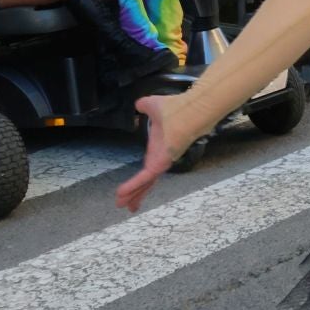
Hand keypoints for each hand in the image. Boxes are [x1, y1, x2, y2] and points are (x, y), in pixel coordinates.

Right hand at [115, 94, 175, 212]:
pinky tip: (121, 193)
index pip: (149, 168)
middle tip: (125, 204)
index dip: (141, 178)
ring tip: (121, 205)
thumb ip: (144, 106)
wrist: (187, 110)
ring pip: (146, 183)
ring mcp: (162, 162)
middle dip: (136, 193)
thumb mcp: (152, 106)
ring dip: (133, 194)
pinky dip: (133, 185)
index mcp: (158, 148)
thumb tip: (138, 105)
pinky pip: (145, 178)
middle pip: (147, 181)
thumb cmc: (175, 108)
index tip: (133, 186)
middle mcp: (160, 158)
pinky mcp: (161, 163)